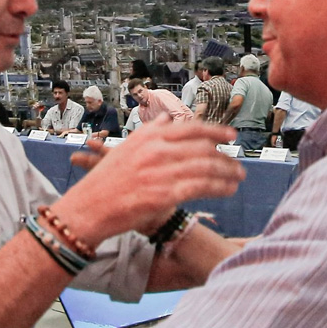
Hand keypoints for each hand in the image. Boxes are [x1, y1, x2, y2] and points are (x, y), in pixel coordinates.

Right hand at [52, 116, 245, 240]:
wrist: (88, 209)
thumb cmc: (105, 182)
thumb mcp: (125, 148)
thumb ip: (149, 133)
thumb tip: (166, 118)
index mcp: (149, 137)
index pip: (191, 128)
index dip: (215, 130)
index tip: (231, 135)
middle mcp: (156, 150)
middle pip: (203, 148)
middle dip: (225, 156)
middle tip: (237, 164)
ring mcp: (161, 171)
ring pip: (206, 167)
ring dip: (227, 172)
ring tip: (238, 178)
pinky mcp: (165, 194)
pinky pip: (202, 187)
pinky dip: (220, 187)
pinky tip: (228, 190)